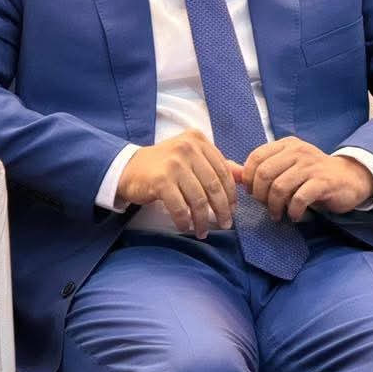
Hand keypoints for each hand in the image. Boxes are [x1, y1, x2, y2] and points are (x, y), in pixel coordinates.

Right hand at [117, 129, 239, 238]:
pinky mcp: (160, 180)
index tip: (232, 210)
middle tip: (225, 224)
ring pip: (198, 199)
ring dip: (203, 220)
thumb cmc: (164, 165)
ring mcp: (174, 163)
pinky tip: (186, 227)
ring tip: (203, 231)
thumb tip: (244, 175)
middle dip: (222, 209)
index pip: (223, 170)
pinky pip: (180, 207)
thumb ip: (217, 164)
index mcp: (198, 140)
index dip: (230, 194)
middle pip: (214, 186)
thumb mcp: (192, 158)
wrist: (129, 168)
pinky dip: (185, 221)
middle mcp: (187, 148)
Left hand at [242, 137, 372, 221]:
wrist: (349, 178)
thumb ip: (259, 168)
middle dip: (260, 196)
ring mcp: (311, 166)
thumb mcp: (286, 166)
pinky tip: (295, 215)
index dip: (249, 180)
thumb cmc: (312, 175)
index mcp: (286, 145)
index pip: (255, 158)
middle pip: (264, 174)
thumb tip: (229, 170)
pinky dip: (292, 211)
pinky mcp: (323, 182)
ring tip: (278, 214)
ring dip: (275, 206)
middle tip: (266, 206)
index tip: (254, 194)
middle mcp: (298, 151)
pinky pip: (299, 198)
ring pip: (279, 187)